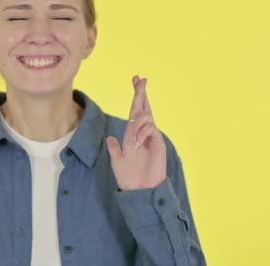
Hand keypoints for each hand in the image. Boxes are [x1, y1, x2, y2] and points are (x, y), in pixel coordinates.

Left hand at [106, 76, 166, 190]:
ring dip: (136, 124)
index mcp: (133, 135)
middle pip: (144, 108)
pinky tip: (137, 144)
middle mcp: (143, 134)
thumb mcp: (117, 161)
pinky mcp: (159, 144)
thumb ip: (114, 149)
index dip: (137, 96)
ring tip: (133, 142)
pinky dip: (142, 133)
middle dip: (141, 93)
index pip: (135, 111)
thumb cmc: (129, 178)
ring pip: (145, 118)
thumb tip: (110, 137)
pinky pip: (151, 129)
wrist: (140, 191)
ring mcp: (152, 138)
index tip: (136, 80)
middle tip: (141, 79)